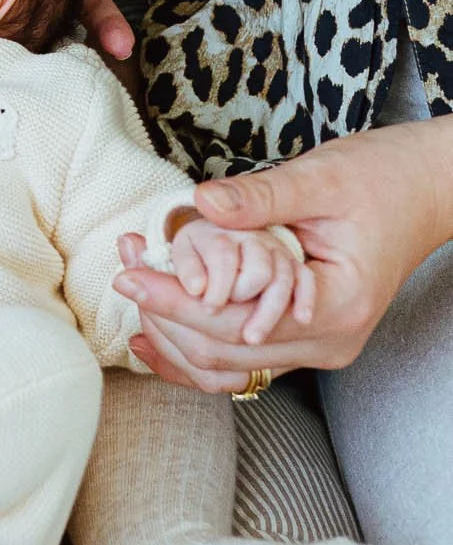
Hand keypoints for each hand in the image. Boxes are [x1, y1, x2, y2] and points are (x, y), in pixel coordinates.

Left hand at [112, 116, 452, 388]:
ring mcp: (318, 346)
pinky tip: (155, 332)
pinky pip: (243, 360)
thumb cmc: (381, 176)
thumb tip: (198, 204)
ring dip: (174, 335)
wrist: (427, 188)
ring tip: (132, 288)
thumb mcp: (319, 178)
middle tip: (122, 269)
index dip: (175, 299)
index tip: (128, 271)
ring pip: (229, 368)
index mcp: (335, 306)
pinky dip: (197, 347)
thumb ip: (259, 198)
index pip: (234, 321)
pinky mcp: (305, 337)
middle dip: (165, 315)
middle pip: (224, 353)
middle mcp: (328, 342)